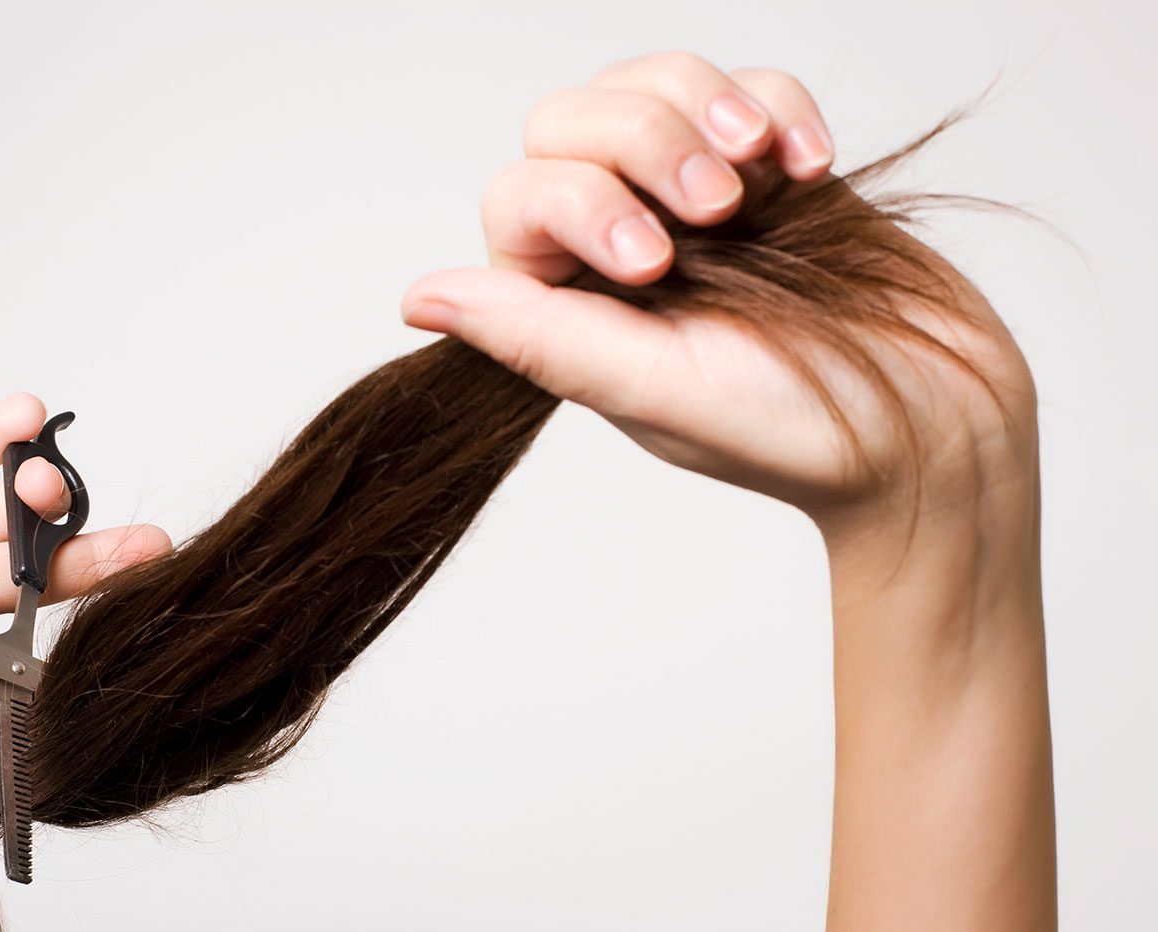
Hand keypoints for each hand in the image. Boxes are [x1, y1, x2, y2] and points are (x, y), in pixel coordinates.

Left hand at [400, 52, 1036, 549]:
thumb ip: (538, 337)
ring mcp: (694, 201)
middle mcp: (617, 246)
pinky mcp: (772, 170)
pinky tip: (813, 167)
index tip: (654, 263)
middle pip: (568, 120)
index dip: (578, 202)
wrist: (936, 426)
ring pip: (651, 82)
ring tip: (763, 174)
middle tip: (718, 208)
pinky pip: (746, 85)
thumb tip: (416, 299)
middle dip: (642, 138)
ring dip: (703, 106)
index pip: (518, 198)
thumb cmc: (796, 429)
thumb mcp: (654, 388)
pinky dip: (779, 105)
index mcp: (569, 308)